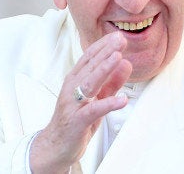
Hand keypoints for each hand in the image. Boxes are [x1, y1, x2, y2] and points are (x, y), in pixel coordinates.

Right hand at [29, 32, 131, 173]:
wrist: (56, 147)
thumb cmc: (77, 121)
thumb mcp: (98, 98)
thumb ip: (112, 82)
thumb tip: (127, 63)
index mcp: (76, 80)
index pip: (89, 58)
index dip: (103, 46)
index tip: (117, 35)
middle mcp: (72, 88)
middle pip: (90, 66)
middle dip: (106, 51)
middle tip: (120, 39)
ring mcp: (73, 104)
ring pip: (90, 83)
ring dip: (104, 69)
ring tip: (119, 58)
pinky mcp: (77, 121)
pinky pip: (94, 110)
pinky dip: (109, 104)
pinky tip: (123, 100)